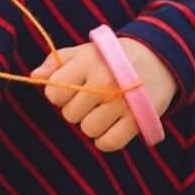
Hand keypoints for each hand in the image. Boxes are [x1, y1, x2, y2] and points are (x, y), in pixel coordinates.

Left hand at [30, 37, 176, 151]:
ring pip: (88, 130)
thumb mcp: (86, 51)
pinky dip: (107, 140)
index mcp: (88, 61)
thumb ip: (57, 62)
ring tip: (105, 110)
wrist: (160, 57)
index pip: (54, 93)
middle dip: (78, 108)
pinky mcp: (139, 119)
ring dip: (93, 124)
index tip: (74, 88)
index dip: (60, 94)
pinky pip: (109, 143)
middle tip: (94, 98)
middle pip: (70, 114)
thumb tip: (35, 76)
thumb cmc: (114, 57)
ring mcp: (123, 102)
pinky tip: (112, 127)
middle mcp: (105, 81)